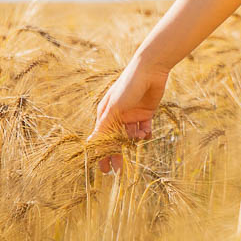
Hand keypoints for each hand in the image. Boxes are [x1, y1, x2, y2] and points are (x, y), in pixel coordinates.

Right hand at [85, 56, 170, 174]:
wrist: (150, 70)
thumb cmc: (127, 86)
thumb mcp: (114, 108)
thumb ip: (104, 127)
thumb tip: (90, 144)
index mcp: (105, 114)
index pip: (102, 137)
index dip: (101, 153)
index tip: (102, 169)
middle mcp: (118, 116)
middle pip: (116, 140)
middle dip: (117, 154)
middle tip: (118, 170)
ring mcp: (132, 115)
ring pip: (131, 136)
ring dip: (135, 139)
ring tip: (140, 135)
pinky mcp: (146, 113)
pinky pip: (144, 129)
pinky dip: (145, 134)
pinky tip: (147, 133)